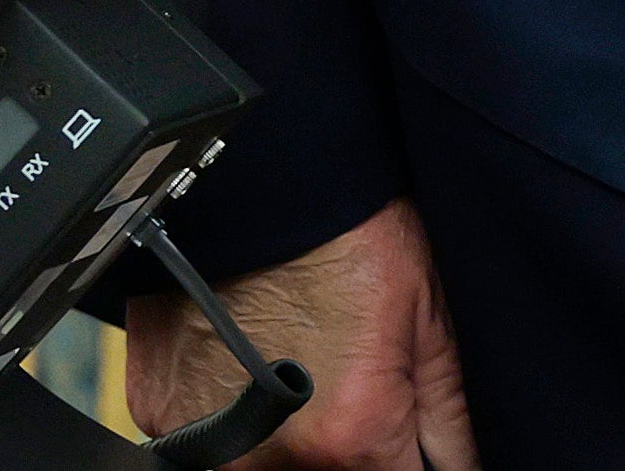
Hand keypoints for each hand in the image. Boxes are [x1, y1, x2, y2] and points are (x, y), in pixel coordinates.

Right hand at [128, 198, 472, 468]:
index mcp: (349, 441)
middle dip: (354, 450)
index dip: (410, 462)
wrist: (262, 183)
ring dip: (294, 441)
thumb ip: (451, 416)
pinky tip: (256, 365)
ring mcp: (200, 443)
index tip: (408, 434)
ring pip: (265, 469)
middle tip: (361, 382)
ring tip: (309, 369)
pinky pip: (209, 441)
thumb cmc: (357, 240)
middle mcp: (265, 461)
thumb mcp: (433, 322)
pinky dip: (237, 417)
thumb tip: (467, 470)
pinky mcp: (157, 414)